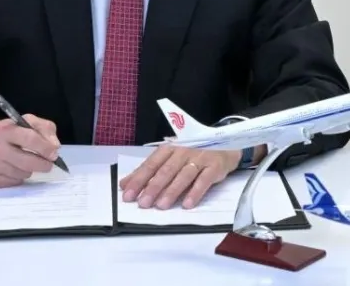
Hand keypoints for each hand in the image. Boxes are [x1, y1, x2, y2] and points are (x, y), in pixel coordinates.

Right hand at [0, 116, 61, 187]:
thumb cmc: (2, 133)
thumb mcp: (22, 122)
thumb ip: (43, 128)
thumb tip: (55, 146)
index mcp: (4, 130)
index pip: (30, 139)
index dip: (46, 148)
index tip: (54, 153)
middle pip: (28, 162)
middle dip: (43, 164)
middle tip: (48, 163)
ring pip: (23, 174)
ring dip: (28, 169)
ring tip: (21, 161)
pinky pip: (13, 182)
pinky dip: (17, 176)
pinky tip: (11, 168)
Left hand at [119, 144, 239, 208]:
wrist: (225, 143)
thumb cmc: (192, 154)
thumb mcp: (170, 158)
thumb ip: (148, 171)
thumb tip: (124, 184)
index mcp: (169, 149)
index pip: (151, 165)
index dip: (139, 180)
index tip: (128, 195)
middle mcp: (183, 151)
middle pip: (166, 171)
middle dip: (153, 188)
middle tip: (143, 204)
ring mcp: (199, 158)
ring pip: (183, 176)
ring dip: (171, 191)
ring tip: (161, 206)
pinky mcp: (214, 166)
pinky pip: (204, 180)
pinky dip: (195, 192)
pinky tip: (187, 204)